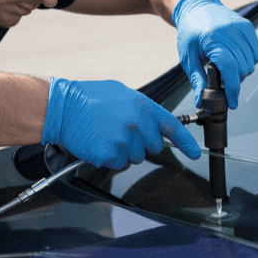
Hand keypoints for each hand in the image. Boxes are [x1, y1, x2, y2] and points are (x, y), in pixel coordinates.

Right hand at [42, 78, 200, 168]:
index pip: (173, 127)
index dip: (185, 143)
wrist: (63, 107)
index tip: (194, 154)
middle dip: (141, 143)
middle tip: (121, 131)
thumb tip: (153, 122)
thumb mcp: (122, 94)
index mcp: (144, 107)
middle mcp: (138, 124)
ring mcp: (125, 141)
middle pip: (153, 147)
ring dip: (123, 151)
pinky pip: (117, 163)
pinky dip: (109, 157)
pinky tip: (99, 142)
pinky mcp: (111, 154)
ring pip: (135, 157)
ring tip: (106, 134)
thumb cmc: (89, 98)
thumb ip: (142, 108)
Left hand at [172, 0, 257, 108]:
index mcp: (212, 40)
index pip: (229, 69)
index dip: (233, 89)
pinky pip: (255, 52)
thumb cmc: (190, 33)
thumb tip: (201, 102)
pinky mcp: (247, 26)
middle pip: (242, 68)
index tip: (232, 102)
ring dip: (242, 71)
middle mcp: (229, 32)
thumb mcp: (188, 57)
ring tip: (227, 68)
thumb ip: (196, 80)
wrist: (196, 7)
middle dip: (235, 81)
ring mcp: (240, 28)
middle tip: (223, 81)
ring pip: (251, 62)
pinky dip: (249, 60)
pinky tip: (236, 58)